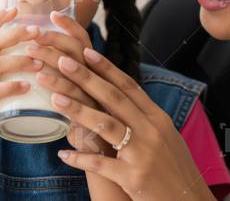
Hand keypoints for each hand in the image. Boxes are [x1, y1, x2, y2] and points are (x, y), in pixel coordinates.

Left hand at [49, 47, 215, 200]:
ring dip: (78, 110)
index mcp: (158, 119)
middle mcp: (151, 131)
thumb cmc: (174, 171)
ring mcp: (143, 154)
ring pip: (106, 125)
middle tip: (62, 61)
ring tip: (55, 97)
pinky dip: (82, 159)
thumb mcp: (166, 138)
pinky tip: (63, 154)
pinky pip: (102, 165)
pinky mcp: (134, 178)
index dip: (107, 68)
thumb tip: (124, 98)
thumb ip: (145, 119)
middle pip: (114, 98)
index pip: (129, 86)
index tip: (86, 51)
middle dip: (87, 78)